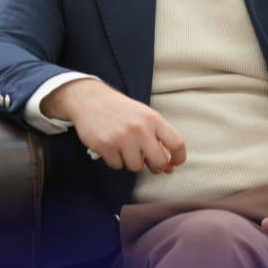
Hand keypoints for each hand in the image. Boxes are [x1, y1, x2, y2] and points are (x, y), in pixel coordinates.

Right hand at [41, 78, 185, 173]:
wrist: (90, 99)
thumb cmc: (120, 110)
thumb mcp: (143, 117)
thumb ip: (157, 139)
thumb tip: (169, 168)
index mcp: (153, 119)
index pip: (177, 144)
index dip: (178, 158)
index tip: (173, 163)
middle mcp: (140, 129)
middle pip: (159, 162)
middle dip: (155, 166)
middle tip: (147, 161)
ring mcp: (122, 138)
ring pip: (136, 167)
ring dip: (131, 162)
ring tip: (124, 149)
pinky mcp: (105, 145)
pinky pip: (117, 165)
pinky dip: (115, 160)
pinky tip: (111, 148)